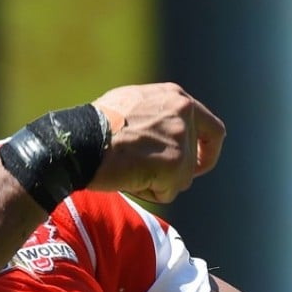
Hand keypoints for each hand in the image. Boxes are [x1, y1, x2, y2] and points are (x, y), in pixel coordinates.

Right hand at [90, 82, 225, 201]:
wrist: (80, 139)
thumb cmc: (94, 127)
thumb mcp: (131, 105)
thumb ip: (157, 116)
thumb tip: (164, 137)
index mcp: (175, 97)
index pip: (211, 128)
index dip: (207, 151)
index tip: (195, 164)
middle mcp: (184, 113)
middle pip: (194, 159)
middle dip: (176, 174)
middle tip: (155, 181)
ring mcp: (181, 138)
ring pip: (180, 178)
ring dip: (157, 183)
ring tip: (127, 171)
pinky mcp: (176, 164)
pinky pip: (168, 193)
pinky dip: (149, 193)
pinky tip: (128, 179)